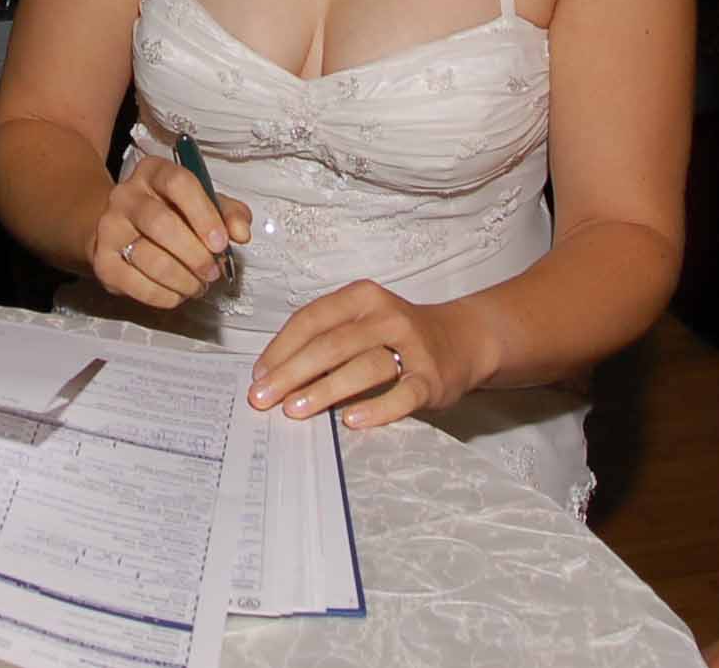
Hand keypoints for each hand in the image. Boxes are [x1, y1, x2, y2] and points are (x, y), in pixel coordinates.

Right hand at [87, 153, 251, 306]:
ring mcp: (109, 228)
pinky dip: (163, 295)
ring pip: (148, 257)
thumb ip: (228, 213)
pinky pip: (135, 283)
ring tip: (198, 286)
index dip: (203, 213)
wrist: (120, 231)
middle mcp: (126, 195)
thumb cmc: (169, 214)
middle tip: (213, 273)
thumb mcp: (202, 203)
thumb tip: (241, 233)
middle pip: (159, 222)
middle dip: (194, 254)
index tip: (222, 242)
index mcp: (154, 172)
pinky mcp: (102, 261)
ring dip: (182, 279)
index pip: (178, 183)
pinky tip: (177, 293)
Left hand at [247, 279, 486, 428]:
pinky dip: (376, 408)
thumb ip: (324, 339)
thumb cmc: (396, 335)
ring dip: (325, 389)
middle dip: (292, 372)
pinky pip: (402, 394)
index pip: (312, 319)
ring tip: (295, 410)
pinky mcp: (431, 378)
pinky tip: (350, 421)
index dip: (281, 348)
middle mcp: (386, 316)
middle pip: (331, 344)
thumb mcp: (361, 322)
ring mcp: (412, 346)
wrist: (461, 340)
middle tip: (263, 398)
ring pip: (363, 367)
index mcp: (361, 297)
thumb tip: (273, 374)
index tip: (258, 375)